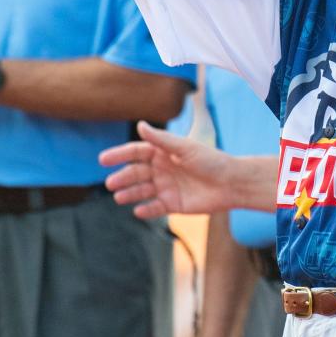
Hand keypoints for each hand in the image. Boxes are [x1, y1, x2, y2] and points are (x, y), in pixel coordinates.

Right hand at [100, 121, 239, 217]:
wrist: (231, 183)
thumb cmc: (211, 160)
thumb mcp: (185, 148)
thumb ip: (161, 140)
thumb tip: (140, 125)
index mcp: (163, 152)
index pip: (136, 152)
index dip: (119, 155)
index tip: (103, 159)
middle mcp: (161, 169)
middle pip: (136, 173)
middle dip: (123, 178)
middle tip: (111, 183)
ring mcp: (166, 187)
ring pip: (142, 191)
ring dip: (130, 194)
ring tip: (119, 197)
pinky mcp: (173, 204)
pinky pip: (155, 208)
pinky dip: (146, 210)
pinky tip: (138, 211)